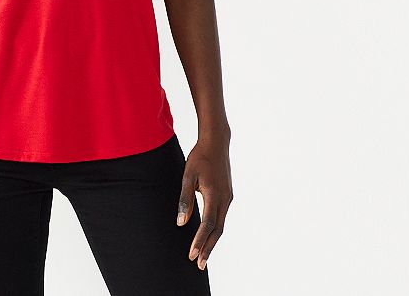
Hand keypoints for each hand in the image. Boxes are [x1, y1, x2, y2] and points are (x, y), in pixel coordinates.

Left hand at [176, 134, 232, 270]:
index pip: (208, 225)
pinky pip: (221, 217)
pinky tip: (208, 235)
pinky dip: (215, 230)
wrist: (216, 142)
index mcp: (214, 195)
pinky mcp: (228, 195)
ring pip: (221, 226)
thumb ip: (185, 200)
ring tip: (203, 255)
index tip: (192, 255)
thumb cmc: (199, 158)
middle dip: (208, 248)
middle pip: (217, 231)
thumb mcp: (188, 176)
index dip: (200, 241)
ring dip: (212, 241)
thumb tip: (180, 223)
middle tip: (199, 265)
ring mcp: (228, 198)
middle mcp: (225, 200)